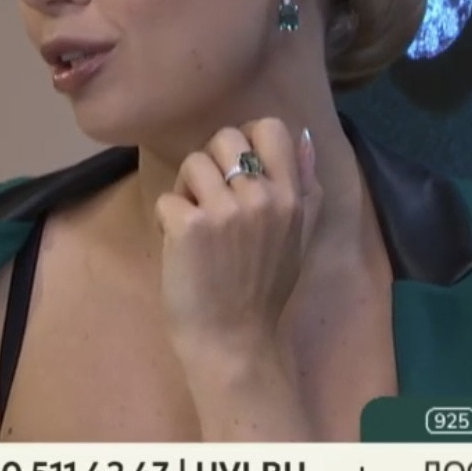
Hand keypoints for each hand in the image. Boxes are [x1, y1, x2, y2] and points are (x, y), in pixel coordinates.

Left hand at [154, 118, 320, 366]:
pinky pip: (167, 198)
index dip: (246, 139)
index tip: (235, 169)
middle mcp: (261, 197)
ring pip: (192, 163)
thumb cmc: (265, 291)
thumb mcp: (299, 237)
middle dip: (211, 164)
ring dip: (186, 190)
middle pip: (224, 138)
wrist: (235, 342)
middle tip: (210, 200)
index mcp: (291, 196)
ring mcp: (224, 211)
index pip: (270, 128)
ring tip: (193, 223)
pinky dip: (165, 219)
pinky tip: (178, 245)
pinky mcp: (189, 227)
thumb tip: (305, 139)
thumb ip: (306, 187)